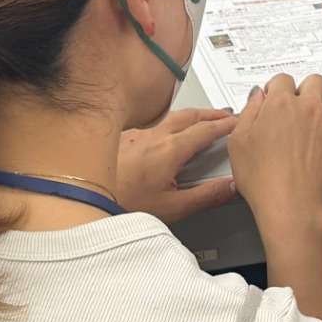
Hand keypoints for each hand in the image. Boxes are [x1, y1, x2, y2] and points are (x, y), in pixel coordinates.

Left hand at [116, 109, 236, 223]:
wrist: (84, 199)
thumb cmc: (124, 205)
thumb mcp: (173, 208)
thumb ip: (206, 196)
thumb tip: (231, 186)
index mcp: (169, 151)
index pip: (206, 130)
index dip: (225, 125)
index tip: (237, 121)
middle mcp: (153, 136)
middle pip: (189, 115)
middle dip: (210, 113)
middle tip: (224, 114)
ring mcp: (135, 134)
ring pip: (168, 117)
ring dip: (189, 116)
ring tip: (199, 120)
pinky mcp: (121, 138)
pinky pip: (150, 124)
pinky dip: (166, 123)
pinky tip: (162, 133)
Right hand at [228, 74, 321, 232]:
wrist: (290, 203)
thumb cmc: (263, 178)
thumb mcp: (239, 141)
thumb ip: (249, 112)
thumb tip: (257, 98)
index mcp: (281, 103)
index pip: (283, 79)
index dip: (277, 88)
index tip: (275, 98)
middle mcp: (309, 108)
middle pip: (314, 81)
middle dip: (305, 89)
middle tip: (297, 105)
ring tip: (317, 116)